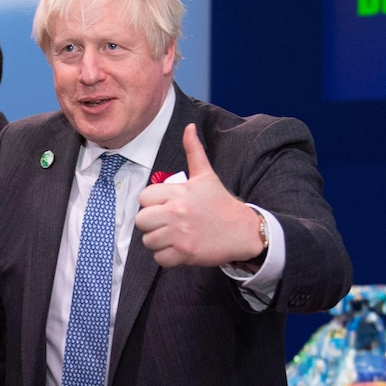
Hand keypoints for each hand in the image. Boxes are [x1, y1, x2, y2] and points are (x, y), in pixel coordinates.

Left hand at [135, 124, 264, 267]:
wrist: (244, 231)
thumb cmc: (221, 203)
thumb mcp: (206, 176)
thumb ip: (194, 151)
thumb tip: (189, 127)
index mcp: (178, 192)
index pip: (143, 198)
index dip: (151, 203)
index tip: (165, 206)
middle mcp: (177, 212)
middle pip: (141, 220)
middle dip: (151, 224)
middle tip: (167, 223)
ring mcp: (180, 234)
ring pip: (148, 241)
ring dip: (159, 242)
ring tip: (175, 236)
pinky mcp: (185, 253)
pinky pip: (160, 259)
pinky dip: (167, 257)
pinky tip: (180, 249)